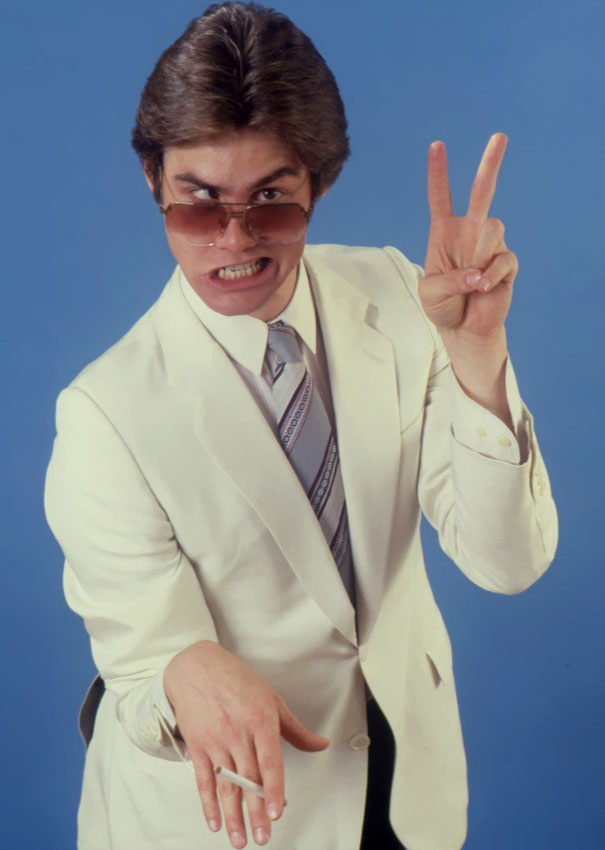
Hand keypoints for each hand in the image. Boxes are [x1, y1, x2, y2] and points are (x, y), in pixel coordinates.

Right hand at [163, 641, 328, 847]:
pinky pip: (204, 779)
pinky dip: (208, 803)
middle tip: (262, 837)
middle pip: (248, 779)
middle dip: (255, 812)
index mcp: (260, 720)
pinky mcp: (198, 745)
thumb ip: (295, 728)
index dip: (273, 789)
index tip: (275, 812)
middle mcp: (237, 732)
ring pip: (226, 785)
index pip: (269, 761)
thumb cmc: (236, 680)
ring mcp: (216, 740)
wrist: (197, 666)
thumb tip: (320, 744)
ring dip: (233, 816)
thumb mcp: (271, 699)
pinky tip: (215, 821)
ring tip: (239, 839)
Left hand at [420, 132, 517, 341]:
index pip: (440, 196)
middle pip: (482, 191)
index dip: (437, 172)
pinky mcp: (506, 263)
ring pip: (492, 228)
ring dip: (480, 253)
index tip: (436, 145)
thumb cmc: (442, 306)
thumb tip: (476, 273)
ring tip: (472, 280)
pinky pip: (503, 259)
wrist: (464, 328)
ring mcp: (489, 246)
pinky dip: (490, 276)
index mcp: (444, 232)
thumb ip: (448, 280)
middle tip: (500, 136)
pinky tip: (482, 289)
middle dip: (490, 164)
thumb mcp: (430, 293)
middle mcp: (469, 232)